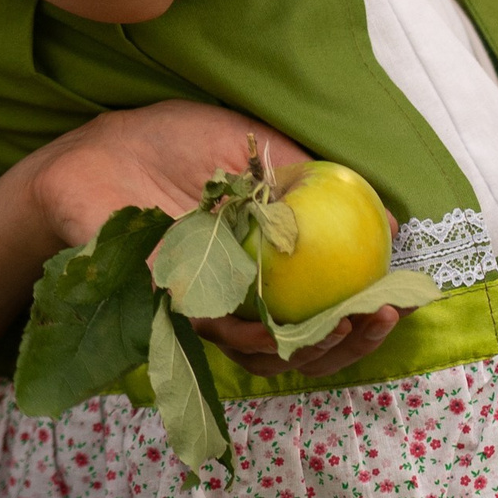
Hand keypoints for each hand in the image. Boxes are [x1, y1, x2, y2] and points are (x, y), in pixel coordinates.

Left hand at [20, 101, 401, 382]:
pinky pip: (212, 328)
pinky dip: (250, 328)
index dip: (364, 320)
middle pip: (301, 350)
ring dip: (314, 347)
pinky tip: (281, 319)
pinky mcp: (165, 304)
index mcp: (263, 271)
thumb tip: (389, 219)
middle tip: (381, 317)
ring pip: (264, 353)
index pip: (322, 316)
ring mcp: (201, 309)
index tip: (398, 303)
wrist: (99, 146)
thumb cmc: (171, 144)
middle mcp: (235, 301)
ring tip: (349, 320)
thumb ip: (311, 182)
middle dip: (351, 343)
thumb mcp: (255, 148)